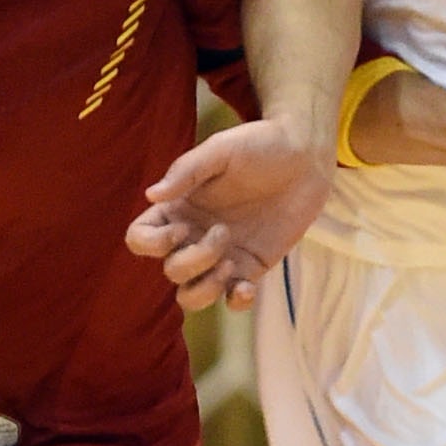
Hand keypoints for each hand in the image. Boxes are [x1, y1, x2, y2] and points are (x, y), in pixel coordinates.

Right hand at [126, 115, 332, 312]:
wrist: (304, 156)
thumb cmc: (259, 145)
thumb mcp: (220, 150)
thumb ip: (186, 171)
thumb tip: (151, 194)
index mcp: (178, 208)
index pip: (140, 239)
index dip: (153, 243)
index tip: (183, 227)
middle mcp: (194, 235)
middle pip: (171, 271)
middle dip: (194, 260)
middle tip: (224, 231)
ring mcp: (222, 255)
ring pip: (192, 296)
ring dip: (205, 289)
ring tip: (231, 264)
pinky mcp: (251, 266)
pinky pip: (233, 299)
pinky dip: (236, 301)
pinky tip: (247, 286)